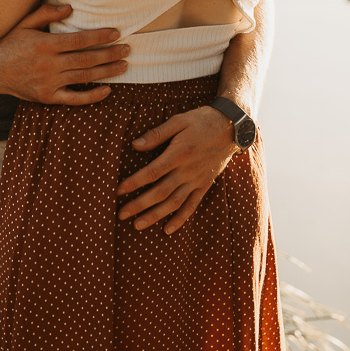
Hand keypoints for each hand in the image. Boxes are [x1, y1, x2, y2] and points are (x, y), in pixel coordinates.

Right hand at [0, 2, 129, 104]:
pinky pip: (74, 99)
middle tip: (127, 49)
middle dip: (110, 54)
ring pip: (84, 77)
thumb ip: (46, 13)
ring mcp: (48, 83)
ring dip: (107, 72)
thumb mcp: (24, 23)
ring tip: (124, 66)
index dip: (100, 36)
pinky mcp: (47, 97)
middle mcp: (48, 65)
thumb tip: (70, 7)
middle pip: (86, 59)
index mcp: (45, 45)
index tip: (116, 33)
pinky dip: (92, 96)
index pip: (79, 40)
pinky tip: (107, 90)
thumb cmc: (10, 42)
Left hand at [116, 106, 236, 233]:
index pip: (152, 173)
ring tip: (138, 225)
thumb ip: (157, 133)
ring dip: (155, 216)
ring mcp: (197, 180)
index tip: (118, 190)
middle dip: (139, 204)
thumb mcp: (178, 120)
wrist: (231, 127)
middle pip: (160, 192)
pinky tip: (168, 230)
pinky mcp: (205, 185)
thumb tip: (134, 145)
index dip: (133, 183)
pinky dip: (180, 219)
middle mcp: (187, 171)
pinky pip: (192, 206)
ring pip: (174, 203)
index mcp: (179, 154)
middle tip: (121, 214)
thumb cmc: (201, 120)